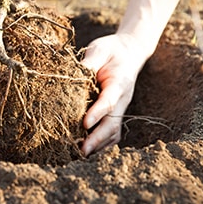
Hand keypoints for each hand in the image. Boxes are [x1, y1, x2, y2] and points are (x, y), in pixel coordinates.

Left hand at [80, 33, 149, 155]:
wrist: (130, 52)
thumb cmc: (111, 50)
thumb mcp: (100, 49)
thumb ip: (89, 62)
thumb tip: (73, 74)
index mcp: (119, 82)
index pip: (109, 100)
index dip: (98, 113)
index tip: (85, 124)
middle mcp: (122, 99)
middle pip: (113, 123)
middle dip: (98, 138)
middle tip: (82, 150)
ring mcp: (121, 108)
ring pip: (114, 131)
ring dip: (99, 144)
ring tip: (80, 154)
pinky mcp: (116, 113)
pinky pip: (112, 133)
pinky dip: (102, 144)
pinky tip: (87, 150)